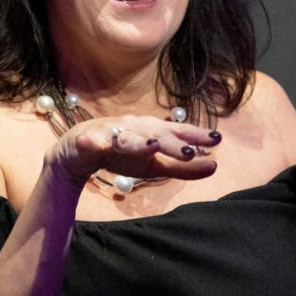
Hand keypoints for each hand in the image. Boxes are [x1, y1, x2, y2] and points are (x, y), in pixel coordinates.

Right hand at [44, 115, 220, 185]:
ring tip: (152, 146)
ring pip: (128, 137)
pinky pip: (91, 141)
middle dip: (172, 143)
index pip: (178, 133)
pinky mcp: (89, 140)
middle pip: (156, 134)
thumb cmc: (122, 155)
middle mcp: (135, 128)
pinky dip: (93, 141)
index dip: (196, 136)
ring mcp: (112, 132)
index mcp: (153, 132)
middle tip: (189, 153)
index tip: (217, 139)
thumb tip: (215, 166)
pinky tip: (94, 143)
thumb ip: (184, 168)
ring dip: (140, 141)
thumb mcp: (156, 165)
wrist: (79, 153)